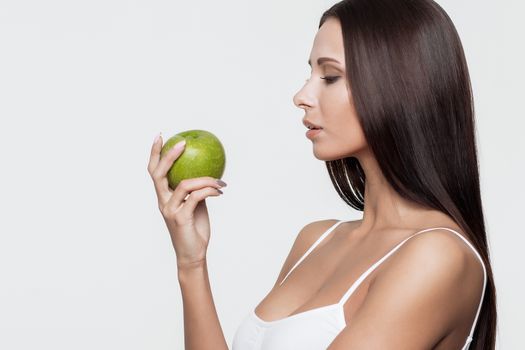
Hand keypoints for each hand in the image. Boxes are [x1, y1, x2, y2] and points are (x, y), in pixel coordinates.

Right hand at [147, 134, 225, 267]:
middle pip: (159, 174)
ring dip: (205, 179)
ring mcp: (170, 210)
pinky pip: (196, 197)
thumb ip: (196, 190)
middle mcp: (163, 202)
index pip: (154, 172)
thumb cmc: (195, 229)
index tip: (162, 136)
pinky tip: (220, 191)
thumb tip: (208, 172)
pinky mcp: (181, 218)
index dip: (155, 153)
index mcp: (164, 197)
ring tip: (220, 181)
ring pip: (184, 185)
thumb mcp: (195, 206)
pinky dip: (209, 191)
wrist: (193, 255)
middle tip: (183, 143)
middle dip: (169, 156)